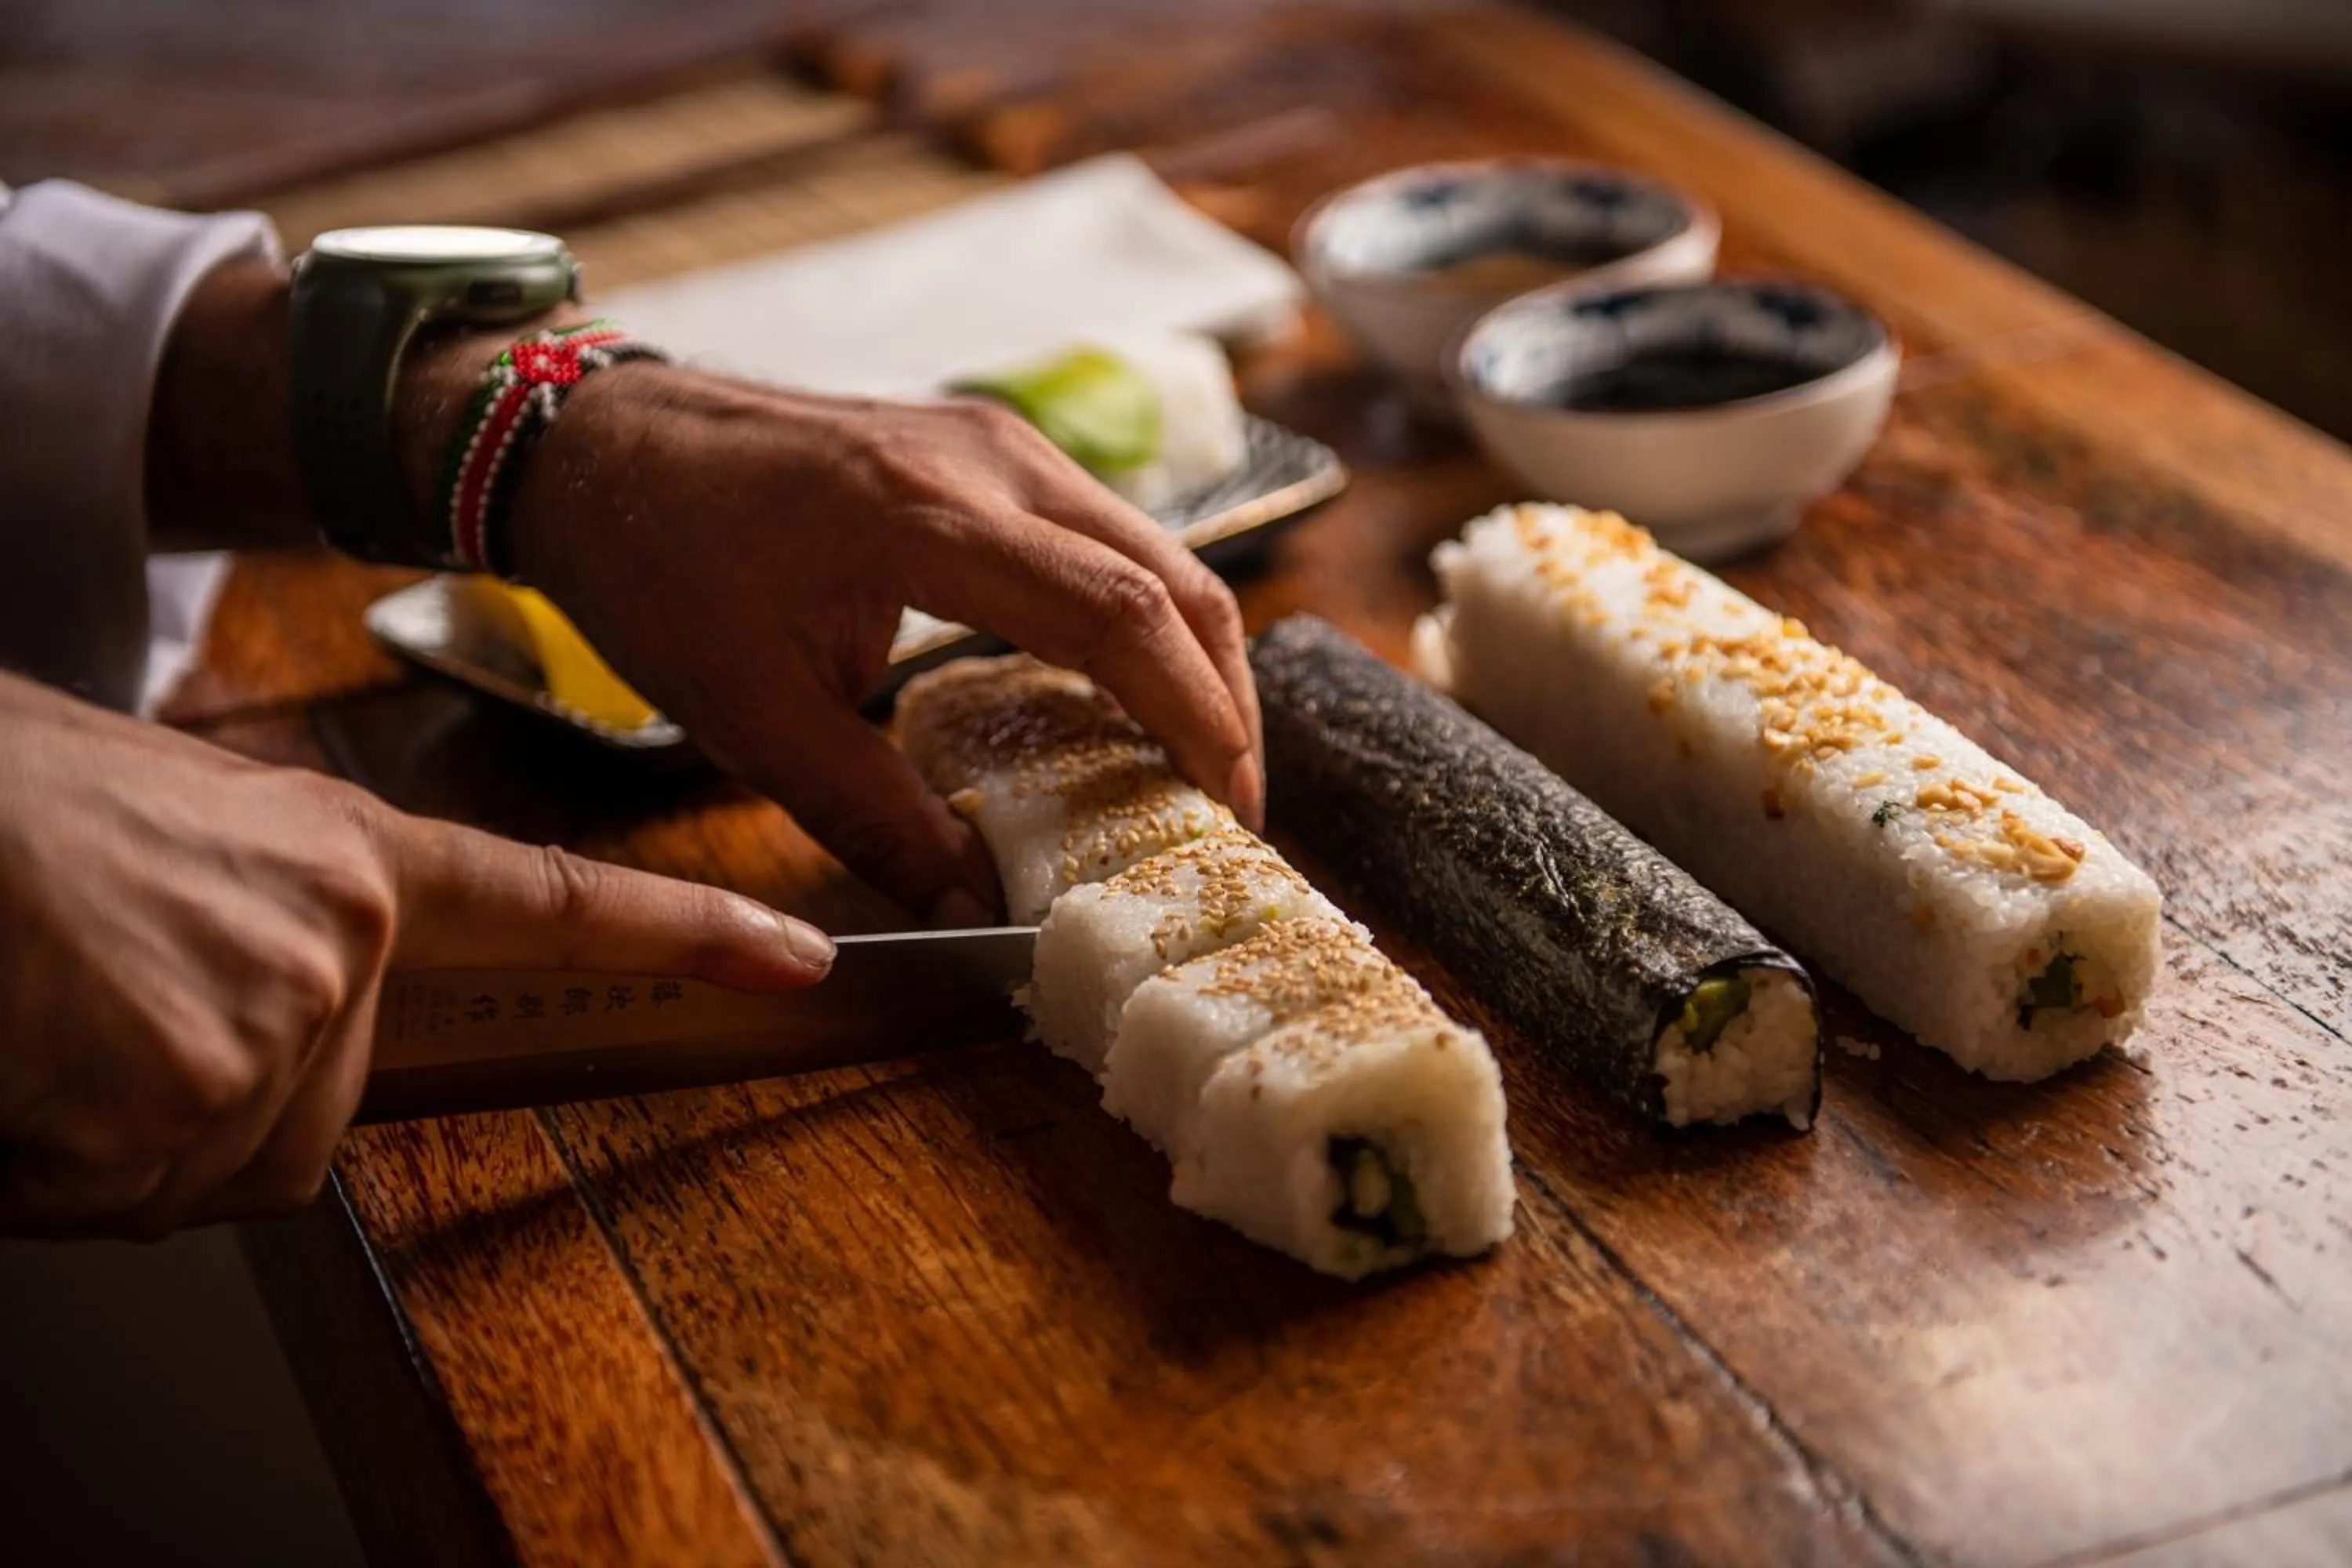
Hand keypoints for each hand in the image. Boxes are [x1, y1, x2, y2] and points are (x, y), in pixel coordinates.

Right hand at [0, 673, 832, 1236]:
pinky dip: (43, 1163)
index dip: (686, 936)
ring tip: (34, 1019)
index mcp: (343, 855)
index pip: (555, 903)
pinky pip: (118, 1192)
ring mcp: (278, 1016)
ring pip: (203, 1165)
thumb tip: (278, 998)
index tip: (801, 961)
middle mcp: (341, 936)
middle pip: (310, 1119)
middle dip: (188, 1108)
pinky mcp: (193, 1092)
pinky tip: (12, 1062)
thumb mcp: (169, 830)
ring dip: (99, 1134)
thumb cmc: (9, 809)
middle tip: (82, 1016)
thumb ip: (266, 911)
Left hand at [494, 372, 1263, 926]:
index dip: (1195, 715)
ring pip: (1155, 548)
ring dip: (1194, 657)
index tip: (1228, 806)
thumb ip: (872, 818)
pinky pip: (1107, 535)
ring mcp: (996, 440)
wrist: (598, 440)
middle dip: (1224, 697)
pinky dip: (1145, 618)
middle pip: (1174, 573)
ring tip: (1198, 763)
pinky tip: (1131, 695)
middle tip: (1233, 806)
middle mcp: (988, 458)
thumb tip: (973, 909)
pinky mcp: (989, 449)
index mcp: (927, 513)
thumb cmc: (658, 565)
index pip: (1121, 610)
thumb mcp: (751, 716)